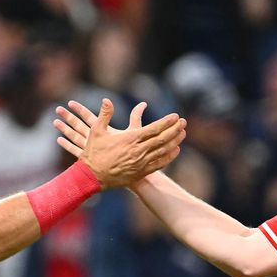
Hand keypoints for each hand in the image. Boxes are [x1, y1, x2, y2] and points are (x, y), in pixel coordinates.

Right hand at [54, 99, 185, 188]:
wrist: (91, 176)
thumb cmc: (93, 152)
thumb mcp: (96, 131)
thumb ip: (104, 114)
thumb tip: (107, 100)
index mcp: (130, 139)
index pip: (154, 129)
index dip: (166, 122)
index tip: (176, 116)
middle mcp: (138, 151)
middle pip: (162, 139)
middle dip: (175, 130)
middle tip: (184, 122)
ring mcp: (141, 163)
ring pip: (163, 151)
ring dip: (175, 142)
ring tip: (183, 134)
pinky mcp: (140, 172)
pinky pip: (159, 164)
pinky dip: (168, 157)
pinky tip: (175, 150)